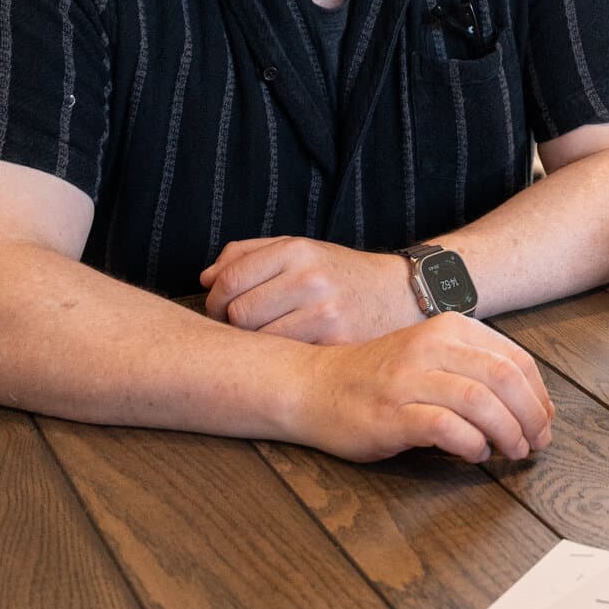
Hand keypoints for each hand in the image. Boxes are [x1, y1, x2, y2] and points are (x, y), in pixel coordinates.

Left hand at [201, 236, 421, 343]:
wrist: (402, 294)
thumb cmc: (341, 274)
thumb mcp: (301, 250)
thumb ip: (248, 254)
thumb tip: (205, 278)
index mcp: (297, 251)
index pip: (229, 280)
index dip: (216, 300)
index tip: (223, 308)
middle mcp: (310, 278)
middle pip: (239, 314)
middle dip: (232, 325)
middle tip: (246, 327)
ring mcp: (325, 312)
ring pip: (260, 341)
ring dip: (257, 345)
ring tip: (270, 339)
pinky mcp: (337, 342)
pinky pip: (287, 358)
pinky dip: (283, 358)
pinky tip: (291, 352)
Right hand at [294, 312, 555, 462]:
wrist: (313, 385)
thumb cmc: (380, 377)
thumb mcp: (431, 355)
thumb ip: (476, 369)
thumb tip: (532, 405)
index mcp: (449, 328)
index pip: (516, 359)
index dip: (539, 396)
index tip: (545, 422)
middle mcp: (432, 346)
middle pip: (505, 379)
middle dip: (532, 416)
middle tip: (537, 444)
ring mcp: (409, 379)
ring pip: (481, 401)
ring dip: (508, 433)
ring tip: (513, 452)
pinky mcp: (391, 413)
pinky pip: (446, 428)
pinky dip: (471, 444)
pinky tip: (474, 453)